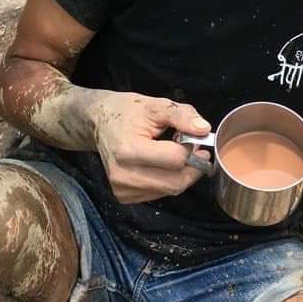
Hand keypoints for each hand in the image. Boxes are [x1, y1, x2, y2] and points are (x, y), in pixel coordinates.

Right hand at [92, 93, 211, 203]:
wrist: (99, 122)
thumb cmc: (127, 112)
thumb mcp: (156, 105)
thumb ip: (182, 116)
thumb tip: (204, 129)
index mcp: (128, 150)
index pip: (175, 160)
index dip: (191, 149)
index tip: (194, 140)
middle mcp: (122, 174)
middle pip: (175, 182)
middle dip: (192, 166)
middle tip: (193, 150)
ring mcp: (122, 188)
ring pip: (170, 190)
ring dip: (181, 174)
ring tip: (173, 154)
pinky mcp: (124, 196)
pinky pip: (160, 194)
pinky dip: (168, 180)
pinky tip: (161, 165)